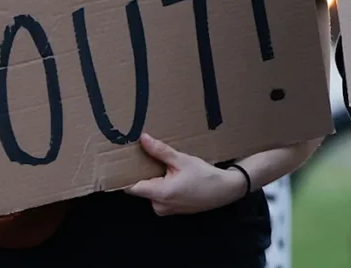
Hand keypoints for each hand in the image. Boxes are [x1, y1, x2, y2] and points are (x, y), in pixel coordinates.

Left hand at [124, 133, 246, 215]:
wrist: (225, 190)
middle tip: (149, 157)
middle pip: (141, 188)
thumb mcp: (182, 160)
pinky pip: (159, 197)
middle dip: (144, 173)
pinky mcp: (172, 210)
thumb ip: (160, 151)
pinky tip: (173, 176)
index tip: (126, 162)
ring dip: (154, 180)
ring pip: (150, 192)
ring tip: (165, 166)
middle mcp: (159, 206)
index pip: (131, 187)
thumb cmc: (204, 175)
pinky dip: (162, 186)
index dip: (126, 175)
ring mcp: (165, 210)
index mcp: (160, 194)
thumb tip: (143, 139)